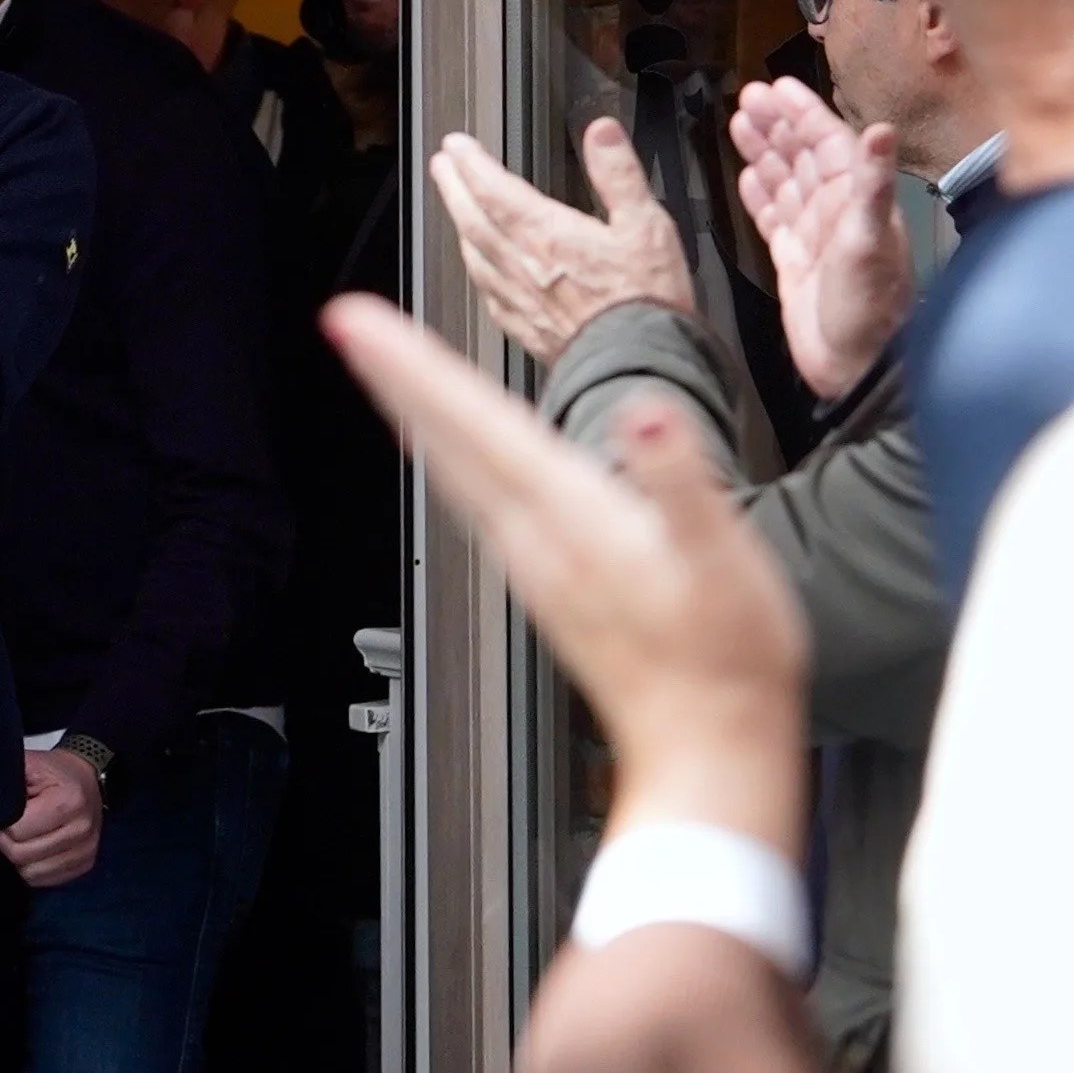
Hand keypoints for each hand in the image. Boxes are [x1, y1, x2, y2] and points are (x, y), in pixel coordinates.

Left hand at [2, 747, 105, 886]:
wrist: (85, 779)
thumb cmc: (53, 772)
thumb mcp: (29, 764)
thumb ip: (5, 780)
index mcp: (68, 801)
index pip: (17, 830)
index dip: (1, 823)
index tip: (2, 813)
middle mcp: (81, 829)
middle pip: (22, 855)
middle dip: (6, 842)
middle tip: (6, 827)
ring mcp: (86, 850)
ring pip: (32, 873)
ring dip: (19, 859)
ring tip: (21, 838)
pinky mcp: (86, 864)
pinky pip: (45, 880)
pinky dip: (33, 868)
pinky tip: (33, 849)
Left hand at [322, 294, 804, 850]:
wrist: (711, 750)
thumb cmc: (727, 661)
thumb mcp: (721, 562)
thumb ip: (679, 484)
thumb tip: (647, 418)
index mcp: (571, 515)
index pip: (473, 422)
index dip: (414, 366)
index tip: (357, 321)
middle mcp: (535, 537)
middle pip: (446, 442)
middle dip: (396, 379)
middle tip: (347, 325)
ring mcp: (536, 564)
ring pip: (455, 474)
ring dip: (418, 418)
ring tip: (387, 373)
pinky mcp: (550, 584)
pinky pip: (480, 505)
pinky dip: (454, 464)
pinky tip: (454, 457)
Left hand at [428, 119, 693, 367]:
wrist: (638, 366)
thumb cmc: (645, 301)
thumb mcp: (645, 224)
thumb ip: (618, 174)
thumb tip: (600, 132)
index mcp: (547, 234)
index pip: (493, 189)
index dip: (471, 164)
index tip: (456, 146)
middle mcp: (522, 265)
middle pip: (473, 218)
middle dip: (454, 188)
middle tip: (442, 167)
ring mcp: (519, 299)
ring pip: (475, 254)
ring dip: (461, 225)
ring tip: (456, 210)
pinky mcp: (525, 329)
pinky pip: (489, 293)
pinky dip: (479, 271)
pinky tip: (482, 271)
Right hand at [730, 78, 910, 397]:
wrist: (858, 367)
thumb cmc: (870, 306)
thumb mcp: (872, 239)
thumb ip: (872, 183)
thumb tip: (880, 128)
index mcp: (853, 199)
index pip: (826, 142)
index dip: (803, 112)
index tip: (777, 86)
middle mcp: (833, 211)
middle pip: (801, 155)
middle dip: (776, 124)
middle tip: (748, 96)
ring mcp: (812, 235)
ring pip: (783, 181)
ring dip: (763, 152)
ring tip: (738, 123)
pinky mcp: (792, 261)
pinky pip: (772, 218)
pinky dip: (759, 196)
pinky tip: (745, 178)